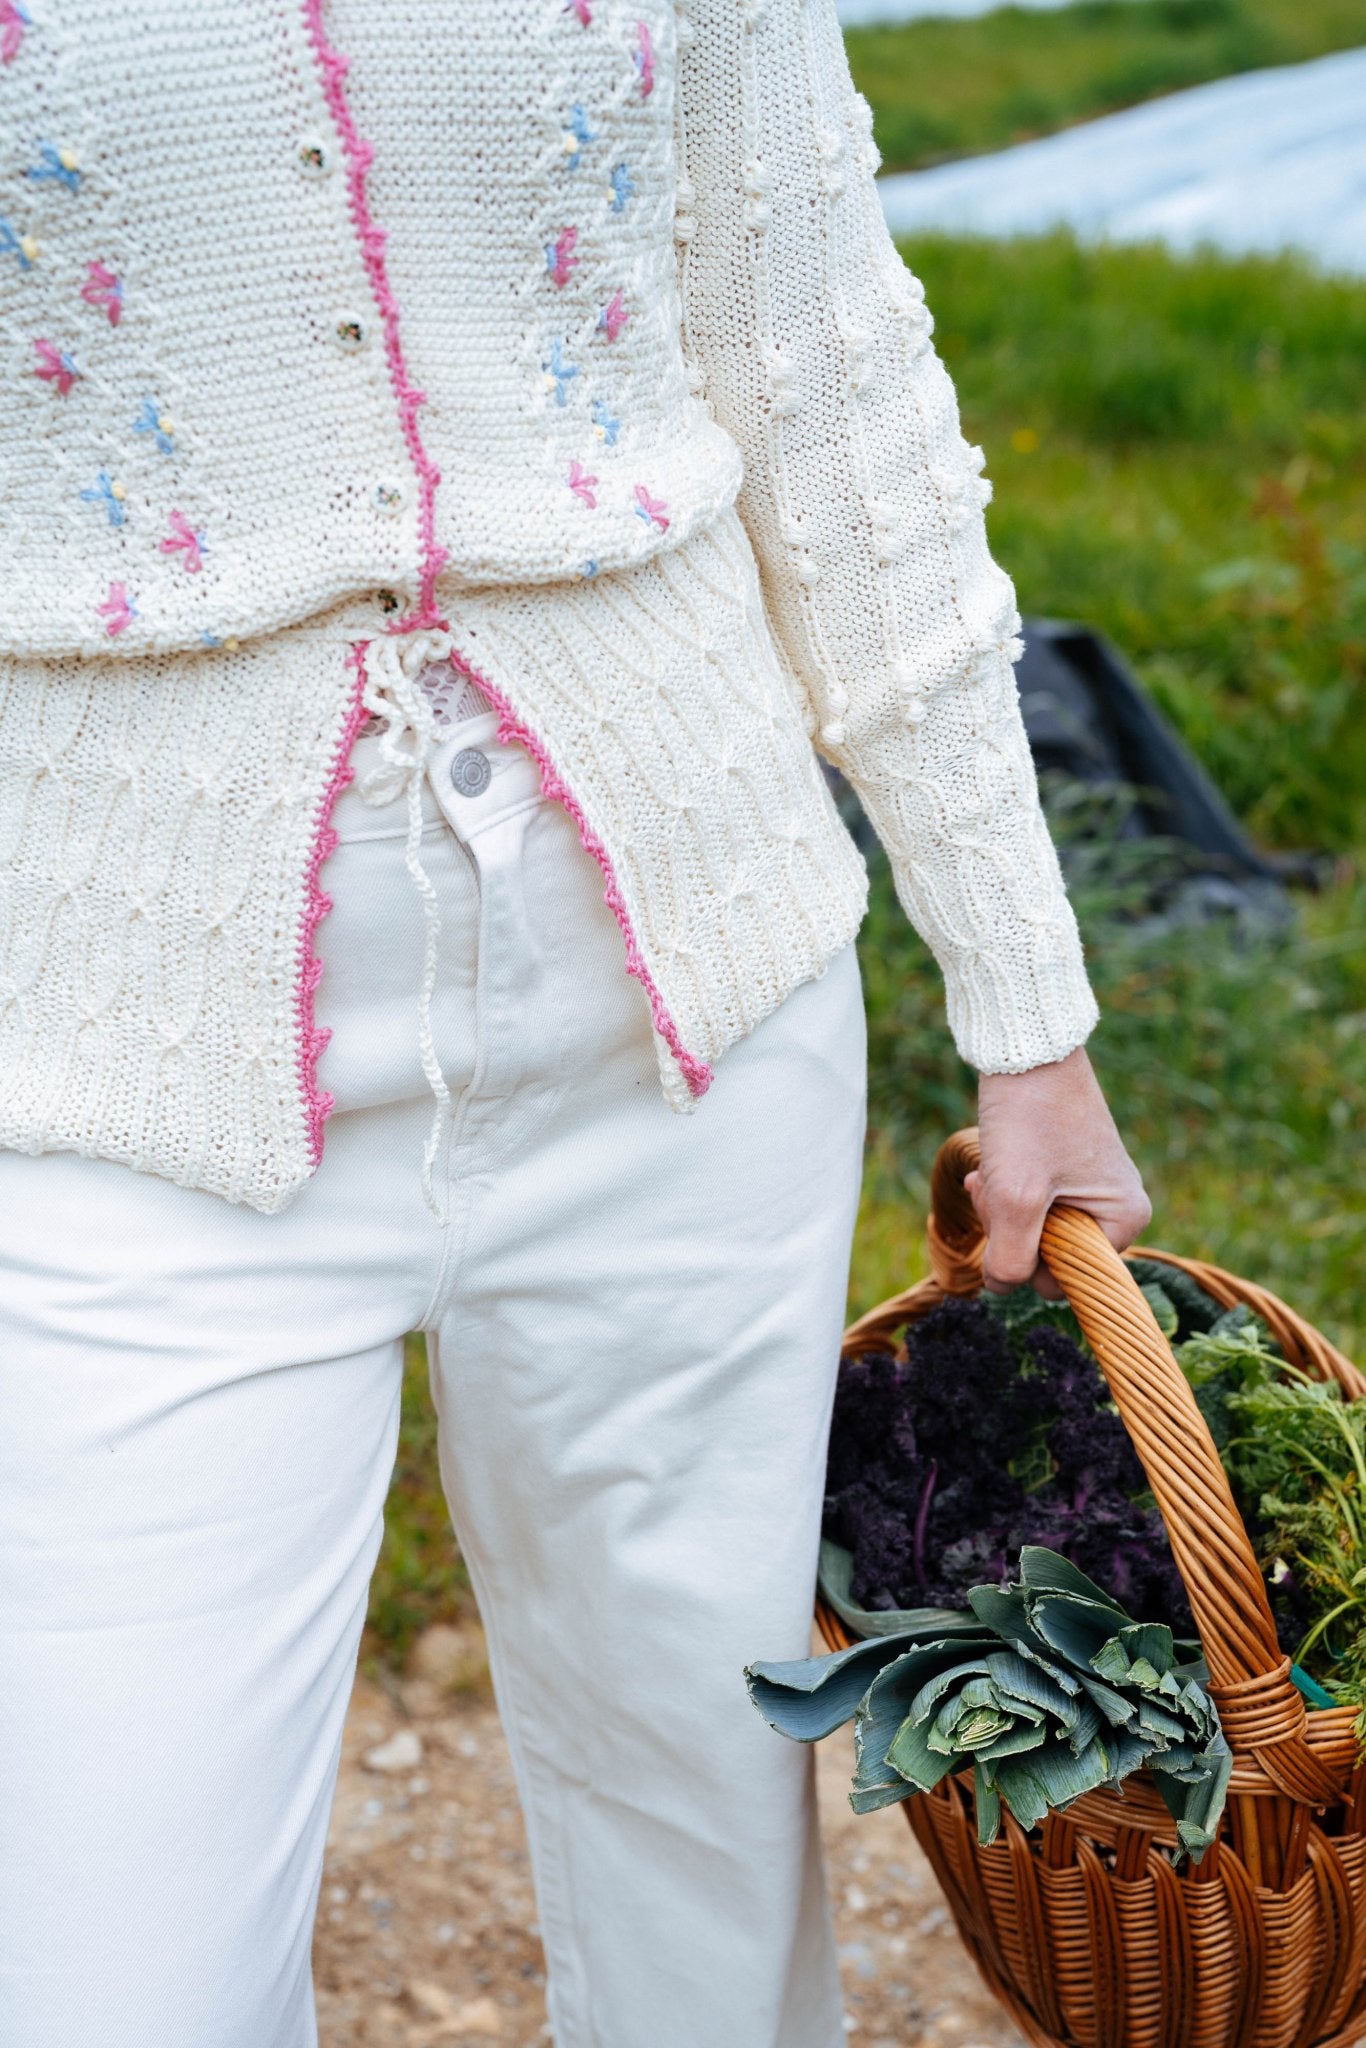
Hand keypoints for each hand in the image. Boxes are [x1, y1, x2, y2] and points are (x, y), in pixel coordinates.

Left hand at [964, 1046, 1150, 1299]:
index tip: (1011, 1214)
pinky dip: (1004, 1193)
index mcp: (1124, 1221)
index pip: (1064, 1282)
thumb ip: (1011, 1259)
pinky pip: (1031, 1204)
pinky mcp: (1067, 1171)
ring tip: (988, 1178)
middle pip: (1048, 1257)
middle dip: (1009, 1233)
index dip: (1026, 1259)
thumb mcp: (1015, 1197)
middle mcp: (1118, 1208)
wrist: (1026, 1049)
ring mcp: (1093, 1188)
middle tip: (993, 1191)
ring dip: (1000, 1212)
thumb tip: (1004, 1288)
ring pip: (1032, 1230)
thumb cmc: (1029, 1119)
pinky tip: (987, 1172)